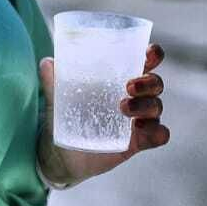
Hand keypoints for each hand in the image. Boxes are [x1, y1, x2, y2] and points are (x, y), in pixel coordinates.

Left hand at [37, 43, 169, 187]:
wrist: (62, 152)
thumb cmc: (66, 114)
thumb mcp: (58, 97)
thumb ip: (52, 80)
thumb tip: (47, 62)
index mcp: (119, 78)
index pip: (144, 61)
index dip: (152, 55)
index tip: (149, 53)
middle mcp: (135, 96)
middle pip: (155, 83)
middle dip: (148, 82)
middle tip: (128, 86)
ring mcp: (139, 119)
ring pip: (156, 107)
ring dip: (145, 105)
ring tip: (123, 107)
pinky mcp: (139, 141)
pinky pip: (159, 134)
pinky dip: (158, 131)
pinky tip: (143, 130)